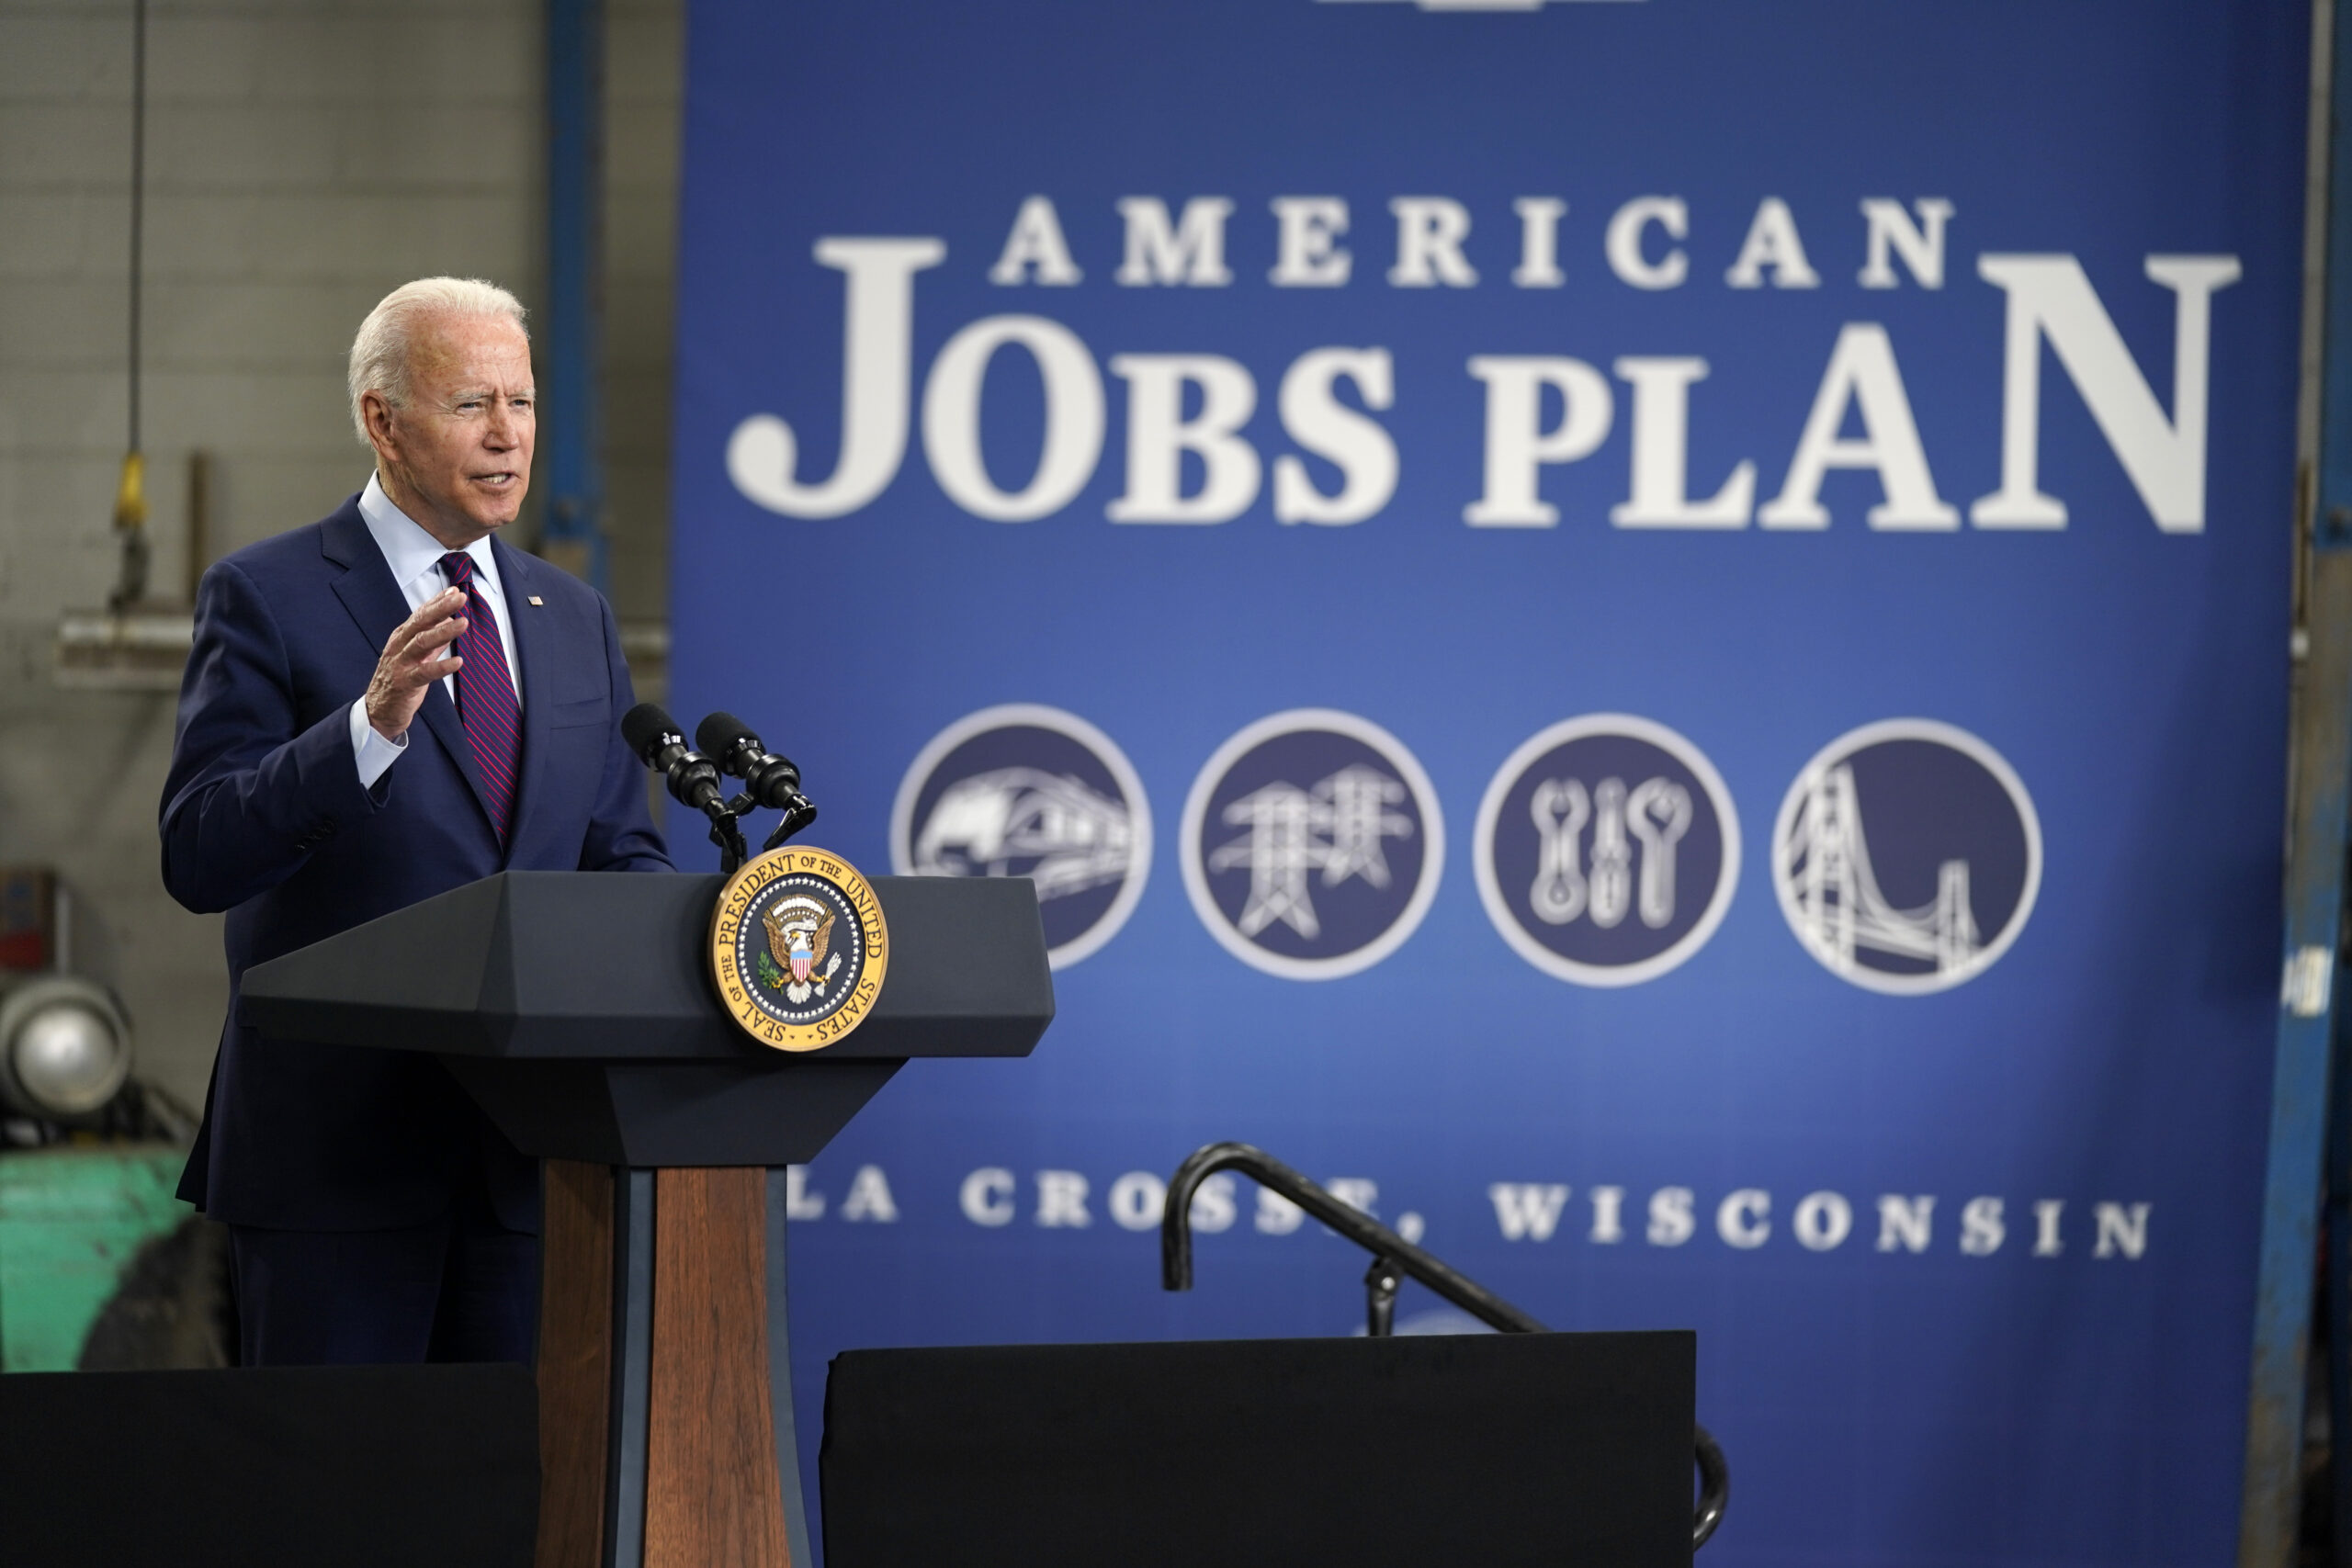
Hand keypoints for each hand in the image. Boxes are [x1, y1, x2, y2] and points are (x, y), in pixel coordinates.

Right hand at [365, 588, 466, 741]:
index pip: (421, 614)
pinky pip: (425, 673)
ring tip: (463, 623)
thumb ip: (433, 640)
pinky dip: (442, 667)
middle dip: (441, 608)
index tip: (454, 590)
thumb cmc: (399, 680)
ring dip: (444, 632)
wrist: (378, 711)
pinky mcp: (405, 682)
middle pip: (420, 623)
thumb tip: (449, 621)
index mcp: (402, 637)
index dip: (437, 602)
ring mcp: (401, 664)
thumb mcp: (417, 656)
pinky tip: (458, 662)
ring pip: (422, 643)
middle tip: (459, 597)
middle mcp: (400, 646)